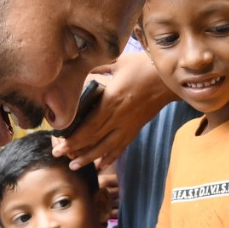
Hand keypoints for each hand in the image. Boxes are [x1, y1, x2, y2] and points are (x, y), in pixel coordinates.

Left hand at [50, 52, 174, 170]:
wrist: (170, 79)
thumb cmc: (144, 66)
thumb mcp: (119, 61)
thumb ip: (98, 66)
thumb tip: (79, 65)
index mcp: (113, 100)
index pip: (90, 125)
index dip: (74, 138)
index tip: (60, 145)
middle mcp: (119, 117)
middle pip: (94, 138)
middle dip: (75, 150)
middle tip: (58, 156)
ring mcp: (129, 125)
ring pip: (107, 147)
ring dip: (89, 158)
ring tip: (74, 166)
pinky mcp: (136, 128)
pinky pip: (122, 146)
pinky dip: (111, 157)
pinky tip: (101, 165)